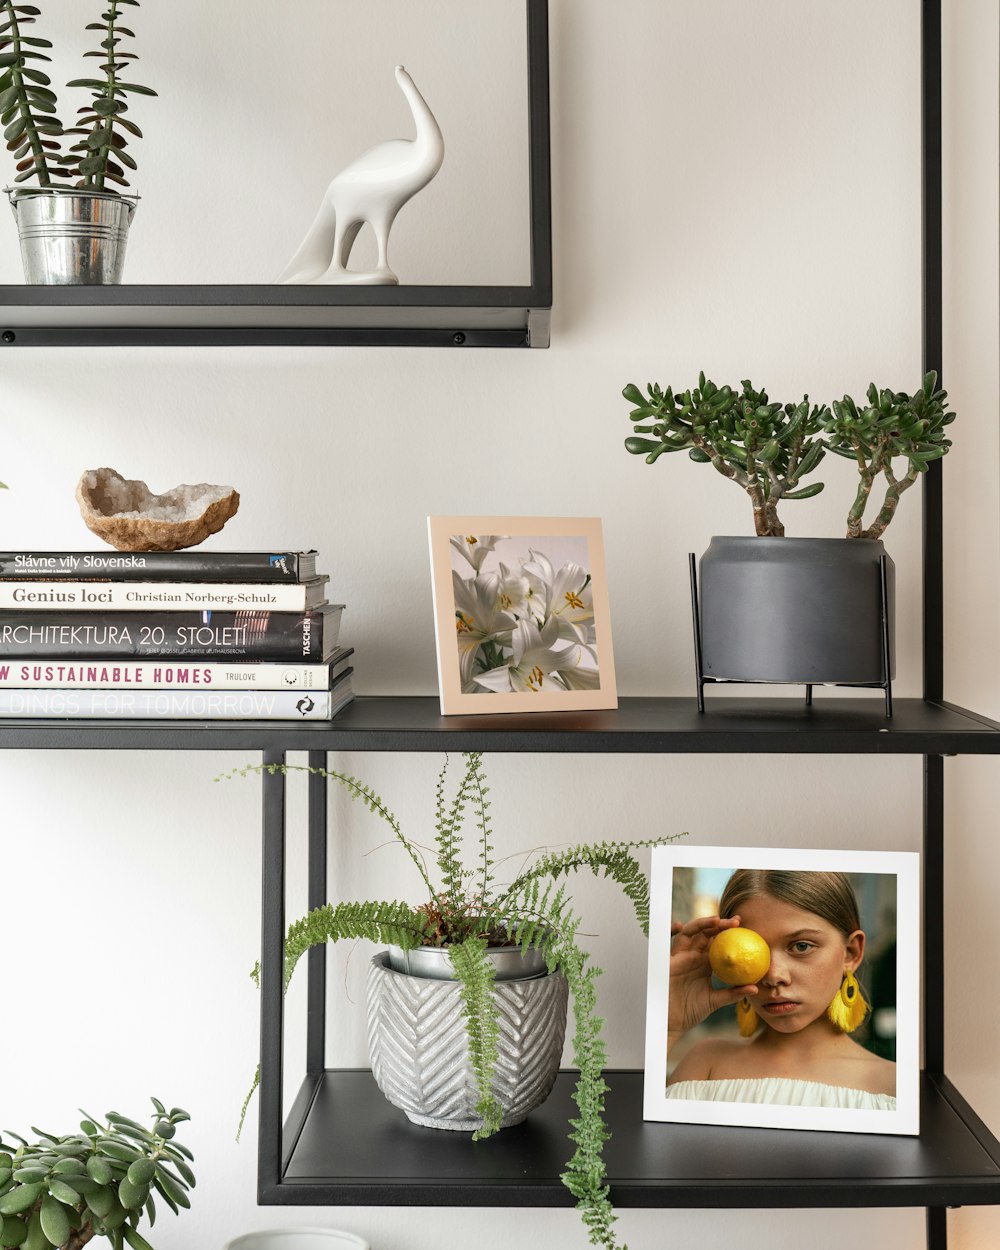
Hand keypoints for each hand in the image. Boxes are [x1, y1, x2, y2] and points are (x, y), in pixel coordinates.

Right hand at [667, 914, 758, 1042]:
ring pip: (690, 932)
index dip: (729, 934)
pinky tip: (678, 925)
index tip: (745, 928)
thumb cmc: (690, 1011)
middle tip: (736, 922)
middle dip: (720, 924)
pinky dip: (671, 930)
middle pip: (706, 933)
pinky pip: (669, 942)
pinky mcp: (669, 960)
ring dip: (702, 924)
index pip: (718, 943)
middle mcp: (693, 956)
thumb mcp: (715, 1001)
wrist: (671, 1021)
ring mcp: (680, 956)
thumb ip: (732, 994)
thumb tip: (755, 989)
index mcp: (704, 964)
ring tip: (717, 921)